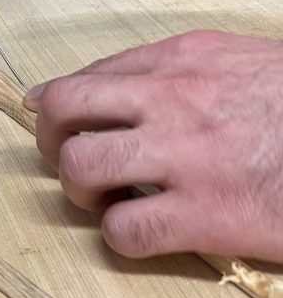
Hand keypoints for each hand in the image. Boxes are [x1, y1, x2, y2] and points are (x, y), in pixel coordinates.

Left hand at [24, 30, 282, 260]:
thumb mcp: (247, 62)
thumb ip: (184, 69)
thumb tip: (123, 84)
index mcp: (184, 59)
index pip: (87, 76)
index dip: (59, 104)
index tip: (54, 121)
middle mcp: (173, 99)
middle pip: (64, 110)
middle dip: (49, 140)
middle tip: (71, 163)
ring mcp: (185, 156)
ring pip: (80, 167)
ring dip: (81, 190)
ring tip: (107, 200)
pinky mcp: (205, 215)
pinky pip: (124, 232)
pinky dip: (121, 238)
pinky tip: (146, 232)